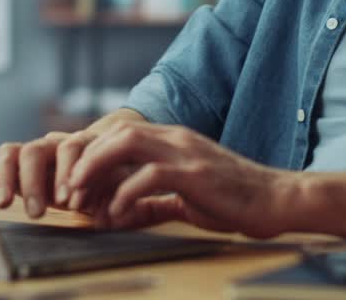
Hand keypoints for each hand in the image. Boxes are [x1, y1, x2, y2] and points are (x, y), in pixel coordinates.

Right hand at [0, 109, 147, 218]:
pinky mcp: (17, 168)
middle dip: (34, 180)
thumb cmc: (121, 179)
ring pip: (13, 152)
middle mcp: (56, 145)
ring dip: (8, 178)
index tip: (70, 200)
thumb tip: (129, 208)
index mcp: (84, 145)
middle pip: (36, 149)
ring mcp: (35, 154)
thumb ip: (128, 192)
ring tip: (6, 204)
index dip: (68, 173)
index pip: (71, 148)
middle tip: (36, 210)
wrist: (114, 161)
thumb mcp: (128, 185)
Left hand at [66, 123, 296, 237]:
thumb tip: (123, 214)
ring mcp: (186, 152)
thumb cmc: (235, 201)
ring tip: (82, 196)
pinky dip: (126, 193)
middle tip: (69, 191)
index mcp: (174, 141)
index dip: (92, 156)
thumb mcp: (187, 199)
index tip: (75, 186)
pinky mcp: (195, 173)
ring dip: (97, 168)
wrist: (276, 200)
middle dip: (86, 159)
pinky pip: (150, 175)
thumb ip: (155, 202)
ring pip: (128, 142)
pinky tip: (117, 214)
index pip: (121, 134)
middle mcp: (177, 138)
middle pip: (117, 131)